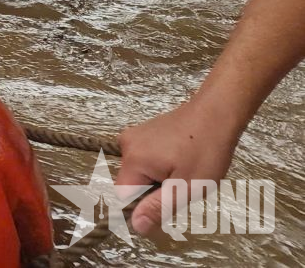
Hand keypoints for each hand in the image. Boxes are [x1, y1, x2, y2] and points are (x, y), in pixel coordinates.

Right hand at [117, 98, 245, 236]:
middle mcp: (127, 145)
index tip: (168, 203)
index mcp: (134, 160)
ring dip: (158, 179)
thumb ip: (158, 207)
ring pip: (139, 170)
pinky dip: (159, 165)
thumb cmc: (205, 152)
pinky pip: (144, 158)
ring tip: (184, 172)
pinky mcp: (143, 130)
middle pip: (132, 182)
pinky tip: (180, 160)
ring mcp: (134, 135)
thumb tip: (135, 226)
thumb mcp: (186, 187)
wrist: (216, 113)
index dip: (143, 206)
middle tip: (182, 186)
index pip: (123, 195)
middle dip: (154, 191)